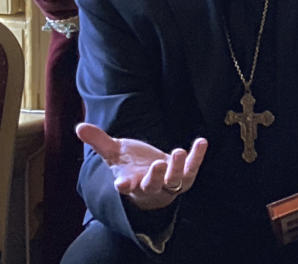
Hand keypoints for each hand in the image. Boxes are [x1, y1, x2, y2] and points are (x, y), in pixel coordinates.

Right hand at [76, 122, 207, 210]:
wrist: (153, 179)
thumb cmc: (131, 166)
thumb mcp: (114, 153)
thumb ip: (99, 141)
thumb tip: (79, 126)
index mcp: (130, 182)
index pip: (125, 187)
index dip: (124, 185)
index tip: (121, 184)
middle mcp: (150, 186)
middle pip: (152, 185)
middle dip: (155, 176)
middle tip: (157, 164)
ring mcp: (169, 183)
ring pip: (175, 180)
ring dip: (178, 167)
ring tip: (179, 151)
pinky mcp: (185, 176)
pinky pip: (193, 169)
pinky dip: (198, 156)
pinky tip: (201, 141)